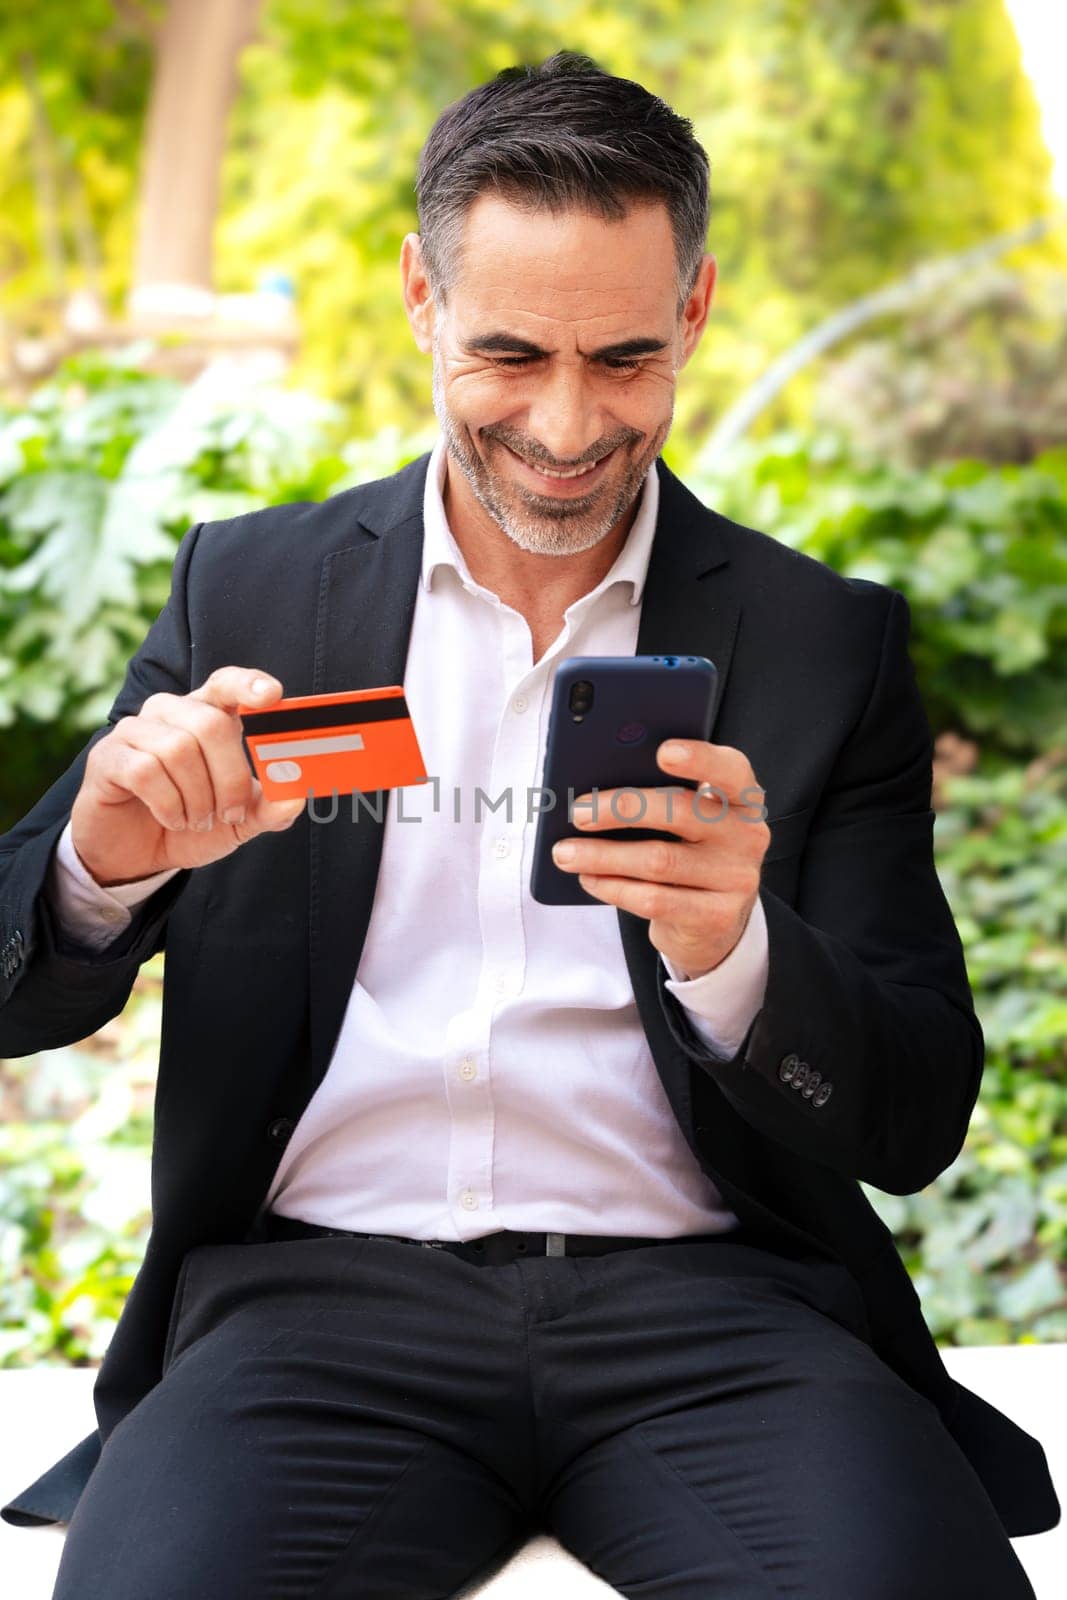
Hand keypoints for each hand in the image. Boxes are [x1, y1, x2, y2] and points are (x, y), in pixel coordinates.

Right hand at [70, 667, 306, 886]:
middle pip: (210, 723)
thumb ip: (268, 809)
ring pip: (178, 749)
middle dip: (230, 777)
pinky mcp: (108, 757)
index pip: (226, 684)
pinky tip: (172, 819)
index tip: (273, 696)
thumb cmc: (189, 824)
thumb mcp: (237, 822)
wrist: (135, 856)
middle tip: (229, 813)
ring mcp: (134, 731)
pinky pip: (145, 771)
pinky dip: (168, 804)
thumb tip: (296, 796)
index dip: (248, 685)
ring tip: (197, 820)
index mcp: (206, 716)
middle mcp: (169, 713)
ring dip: (198, 797)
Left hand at [550, 740, 769, 978]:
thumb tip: (596, 786)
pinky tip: (588, 878)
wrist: (713, 921)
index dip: (700, 758)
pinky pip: (655, 900)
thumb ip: (661, 797)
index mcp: (742, 798)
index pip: (731, 769)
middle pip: (682, 811)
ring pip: (660, 861)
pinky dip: (614, 888)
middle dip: (622, 808)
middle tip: (578, 811)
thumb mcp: (688, 821)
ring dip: (603, 855)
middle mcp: (747, 835)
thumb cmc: (689, 853)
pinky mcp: (717, 917)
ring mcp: (737, 878)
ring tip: (564, 852)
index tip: (662, 751)